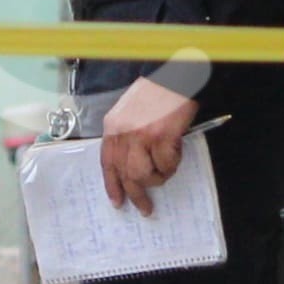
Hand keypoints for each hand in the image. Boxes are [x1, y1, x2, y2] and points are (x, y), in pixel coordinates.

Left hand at [98, 78, 200, 211]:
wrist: (175, 75)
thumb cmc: (157, 93)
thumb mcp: (130, 112)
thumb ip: (127, 135)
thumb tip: (134, 163)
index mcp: (113, 126)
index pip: (107, 162)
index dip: (112, 185)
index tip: (117, 201)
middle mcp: (123, 133)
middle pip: (125, 174)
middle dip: (136, 195)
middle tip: (145, 208)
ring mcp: (141, 135)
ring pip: (144, 175)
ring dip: (157, 179)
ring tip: (166, 172)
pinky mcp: (161, 136)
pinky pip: (166, 164)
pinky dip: (172, 166)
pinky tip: (176, 156)